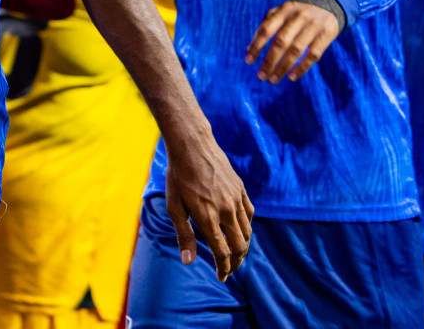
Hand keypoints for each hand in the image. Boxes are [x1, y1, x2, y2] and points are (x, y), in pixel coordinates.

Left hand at [162, 132, 253, 280]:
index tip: (221, 277)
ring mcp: (236, 200)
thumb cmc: (178, 176)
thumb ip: (184, 235)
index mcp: (209, 219)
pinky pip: (249, 215)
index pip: (223, 253)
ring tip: (235, 254)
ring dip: (242, 248)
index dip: (224, 268)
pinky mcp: (241, 190)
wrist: (192, 146)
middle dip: (235, 262)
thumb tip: (188, 261)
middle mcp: (226, 212)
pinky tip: (240, 231)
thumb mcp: (174, 206)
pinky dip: (247, 228)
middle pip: (239, 247)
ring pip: (247, 233)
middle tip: (229, 269)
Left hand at [245, 0, 340, 82]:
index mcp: (284, 10)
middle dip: (269, 61)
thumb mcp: (282, 12)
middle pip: (281, 42)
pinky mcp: (327, 35)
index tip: (248, 61)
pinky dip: (302, 68)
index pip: (266, 29)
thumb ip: (266, 26)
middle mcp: (298, 17)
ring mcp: (313, 26)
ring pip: (296, 50)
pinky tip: (291, 77)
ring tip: (273, 80)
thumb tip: (249, 48)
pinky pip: (313, 55)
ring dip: (283, 68)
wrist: (330, 3)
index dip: (256, 45)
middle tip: (261, 76)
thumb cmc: (297, 12)